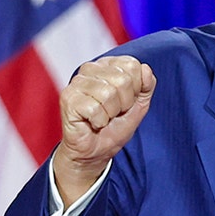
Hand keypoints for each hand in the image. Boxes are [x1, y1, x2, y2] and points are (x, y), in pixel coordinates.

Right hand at [52, 56, 155, 204]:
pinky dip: (100, 121)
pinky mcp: (67, 98)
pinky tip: (93, 122)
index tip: (126, 100)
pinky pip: (95, 108)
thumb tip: (145, 68)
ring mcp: (76, 82)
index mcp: (107, 65)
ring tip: (104, 117)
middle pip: (123, 80)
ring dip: (111, 113)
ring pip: (109, 93)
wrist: (98, 150)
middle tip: (114, 112)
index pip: (132, 65)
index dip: (136, 88)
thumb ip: (147, 85)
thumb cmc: (116, 125)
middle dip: (125, 103)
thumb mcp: (140, 104)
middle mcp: (90, 69)